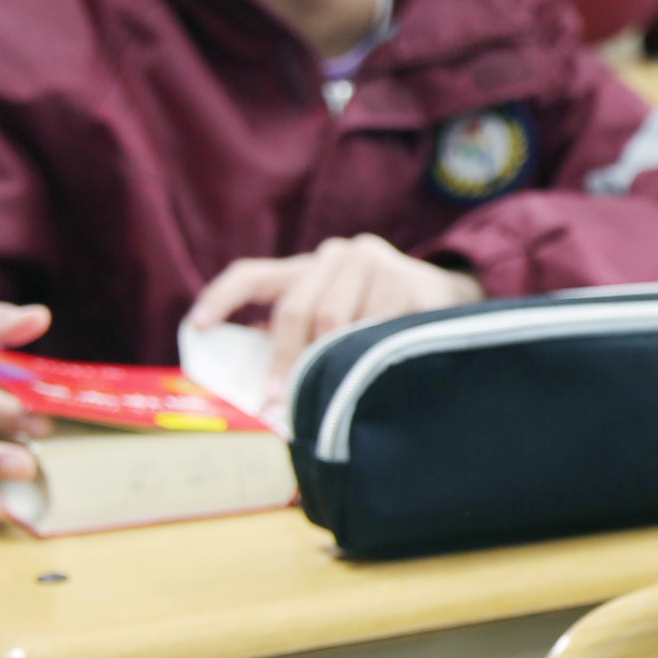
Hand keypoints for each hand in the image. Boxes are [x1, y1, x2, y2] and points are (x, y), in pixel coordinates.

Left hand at [189, 236, 482, 386]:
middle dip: (285, 360)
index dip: (221, 299)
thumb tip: (259, 384)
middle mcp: (342, 255)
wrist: (458, 301)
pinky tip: (375, 372)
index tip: (199, 328)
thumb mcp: (340, 315)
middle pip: (298, 309)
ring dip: (329, 364)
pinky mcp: (413, 285)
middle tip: (276, 401)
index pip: (254, 274)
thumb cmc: (384, 317)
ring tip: (331, 393)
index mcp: (313, 265)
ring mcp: (380, 266)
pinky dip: (369, 358)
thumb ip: (303, 335)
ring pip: (338, 325)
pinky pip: (379, 331)